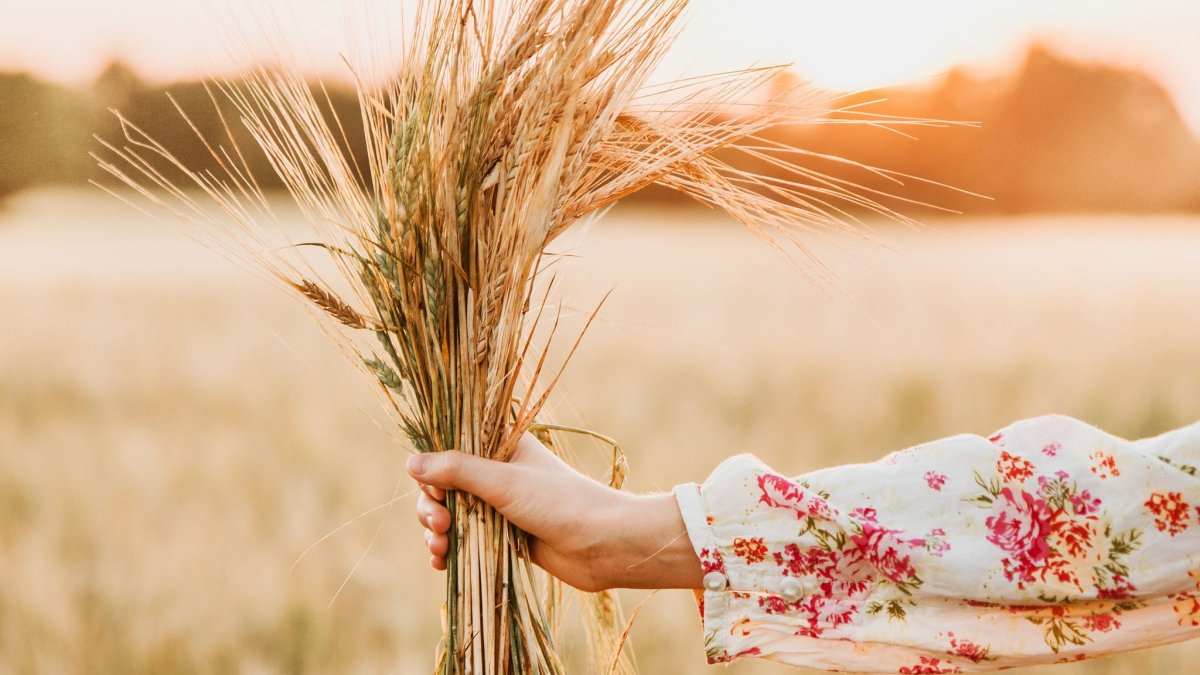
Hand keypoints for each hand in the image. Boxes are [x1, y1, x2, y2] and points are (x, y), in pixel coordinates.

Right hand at [408, 433, 701, 591]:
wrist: (603, 546)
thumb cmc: (559, 504)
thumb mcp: (504, 482)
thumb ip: (458, 471)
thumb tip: (410, 463)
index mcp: (500, 446)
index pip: (449, 449)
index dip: (433, 471)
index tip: (436, 491)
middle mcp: (497, 473)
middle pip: (444, 486)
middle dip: (431, 507)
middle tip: (440, 525)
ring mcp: (499, 506)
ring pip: (451, 515)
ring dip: (436, 532)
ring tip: (440, 549)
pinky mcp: (503, 536)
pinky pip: (465, 540)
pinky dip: (449, 551)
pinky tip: (441, 564)